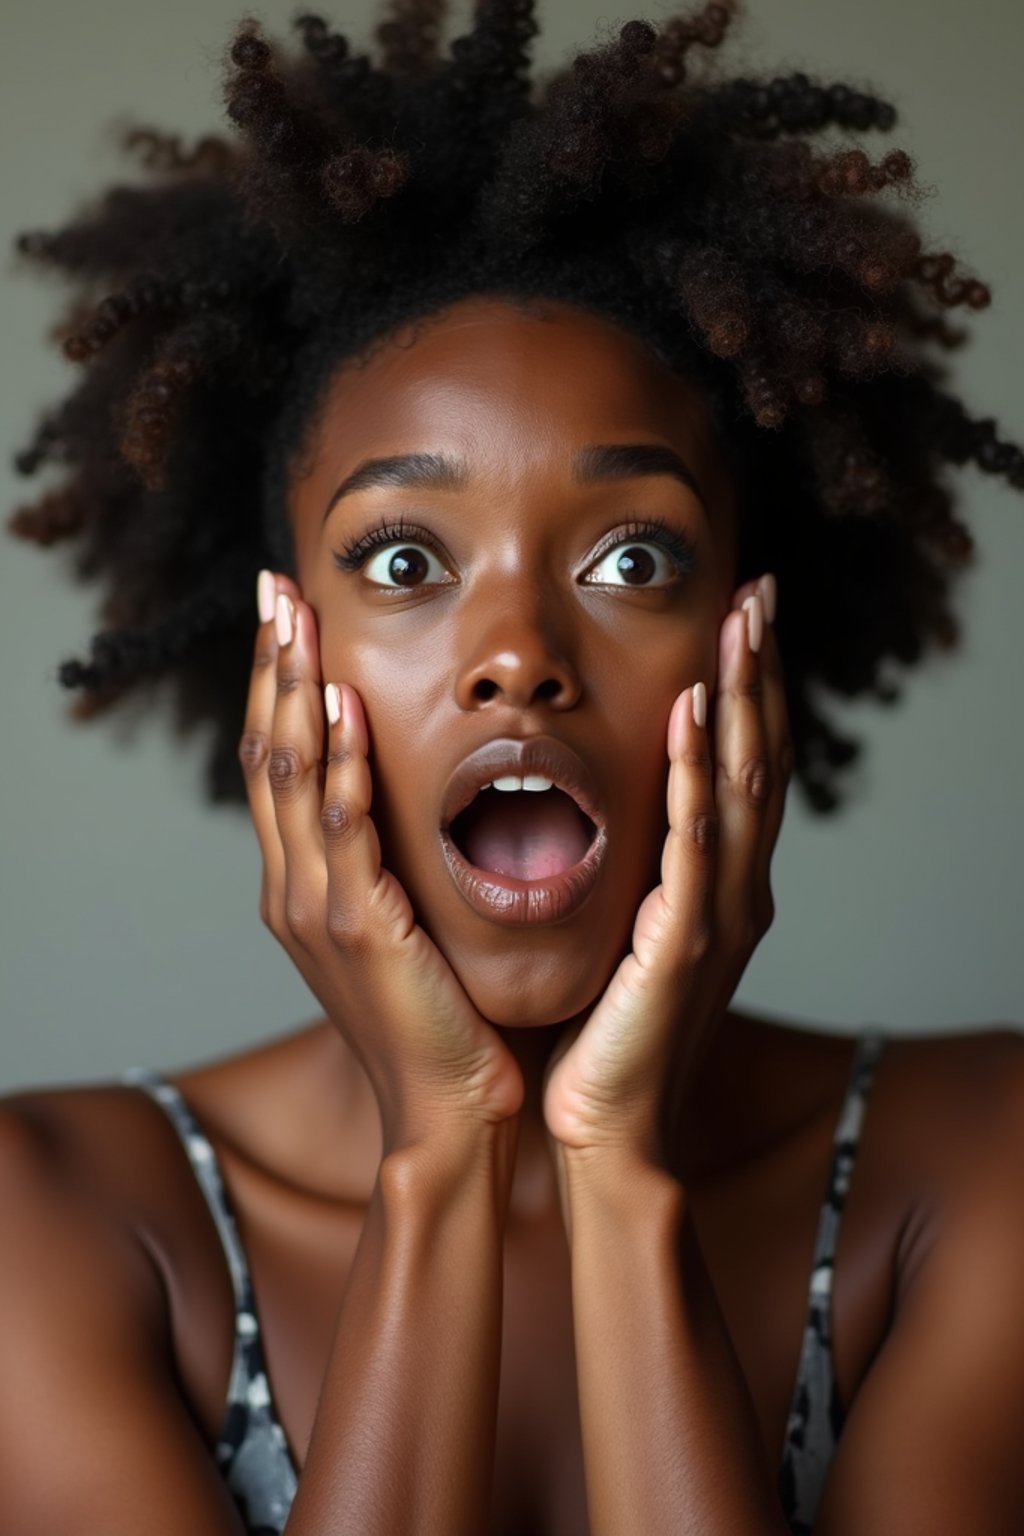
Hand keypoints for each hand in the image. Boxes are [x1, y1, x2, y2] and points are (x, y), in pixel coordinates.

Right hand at [239, 572, 522, 1151]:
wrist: (447, 1106)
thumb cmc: (437, 1014)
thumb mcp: (402, 921)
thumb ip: (389, 857)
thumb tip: (415, 787)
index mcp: (302, 883)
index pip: (278, 763)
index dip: (276, 685)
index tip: (285, 616)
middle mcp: (292, 887)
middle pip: (267, 753)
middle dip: (270, 666)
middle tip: (274, 588)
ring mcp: (316, 907)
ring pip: (290, 779)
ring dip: (293, 692)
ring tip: (295, 619)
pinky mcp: (356, 927)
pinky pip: (342, 830)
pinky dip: (339, 766)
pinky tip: (342, 710)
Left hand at [542, 573, 790, 1166]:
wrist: (606, 1125)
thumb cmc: (607, 1030)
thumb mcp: (629, 928)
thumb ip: (637, 867)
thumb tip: (601, 803)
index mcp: (722, 884)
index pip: (746, 766)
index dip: (751, 689)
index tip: (742, 615)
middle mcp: (736, 890)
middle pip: (761, 758)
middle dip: (760, 671)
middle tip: (759, 591)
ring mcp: (718, 915)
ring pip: (742, 786)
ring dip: (742, 698)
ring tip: (741, 622)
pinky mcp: (684, 943)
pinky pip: (693, 845)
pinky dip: (697, 777)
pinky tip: (691, 717)